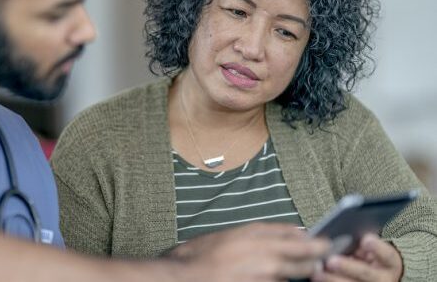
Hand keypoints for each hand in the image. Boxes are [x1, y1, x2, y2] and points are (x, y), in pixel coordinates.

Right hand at [169, 222, 329, 281]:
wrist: (182, 277)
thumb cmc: (197, 257)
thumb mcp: (225, 236)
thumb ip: (252, 235)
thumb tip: (279, 237)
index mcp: (251, 233)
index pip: (290, 232)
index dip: (309, 236)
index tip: (318, 238)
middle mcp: (262, 251)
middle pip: (303, 252)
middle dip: (318, 253)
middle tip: (329, 253)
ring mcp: (264, 273)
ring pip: (296, 274)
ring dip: (304, 273)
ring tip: (310, 271)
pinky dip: (285, 281)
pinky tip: (290, 280)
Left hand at [311, 233, 402, 281]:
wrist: (376, 277)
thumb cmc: (370, 258)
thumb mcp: (371, 250)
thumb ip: (362, 244)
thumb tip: (343, 233)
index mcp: (390, 264)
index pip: (388, 255)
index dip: (377, 247)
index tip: (365, 239)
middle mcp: (383, 279)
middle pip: (366, 273)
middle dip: (348, 266)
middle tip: (331, 260)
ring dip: (333, 279)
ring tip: (318, 272)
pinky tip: (317, 278)